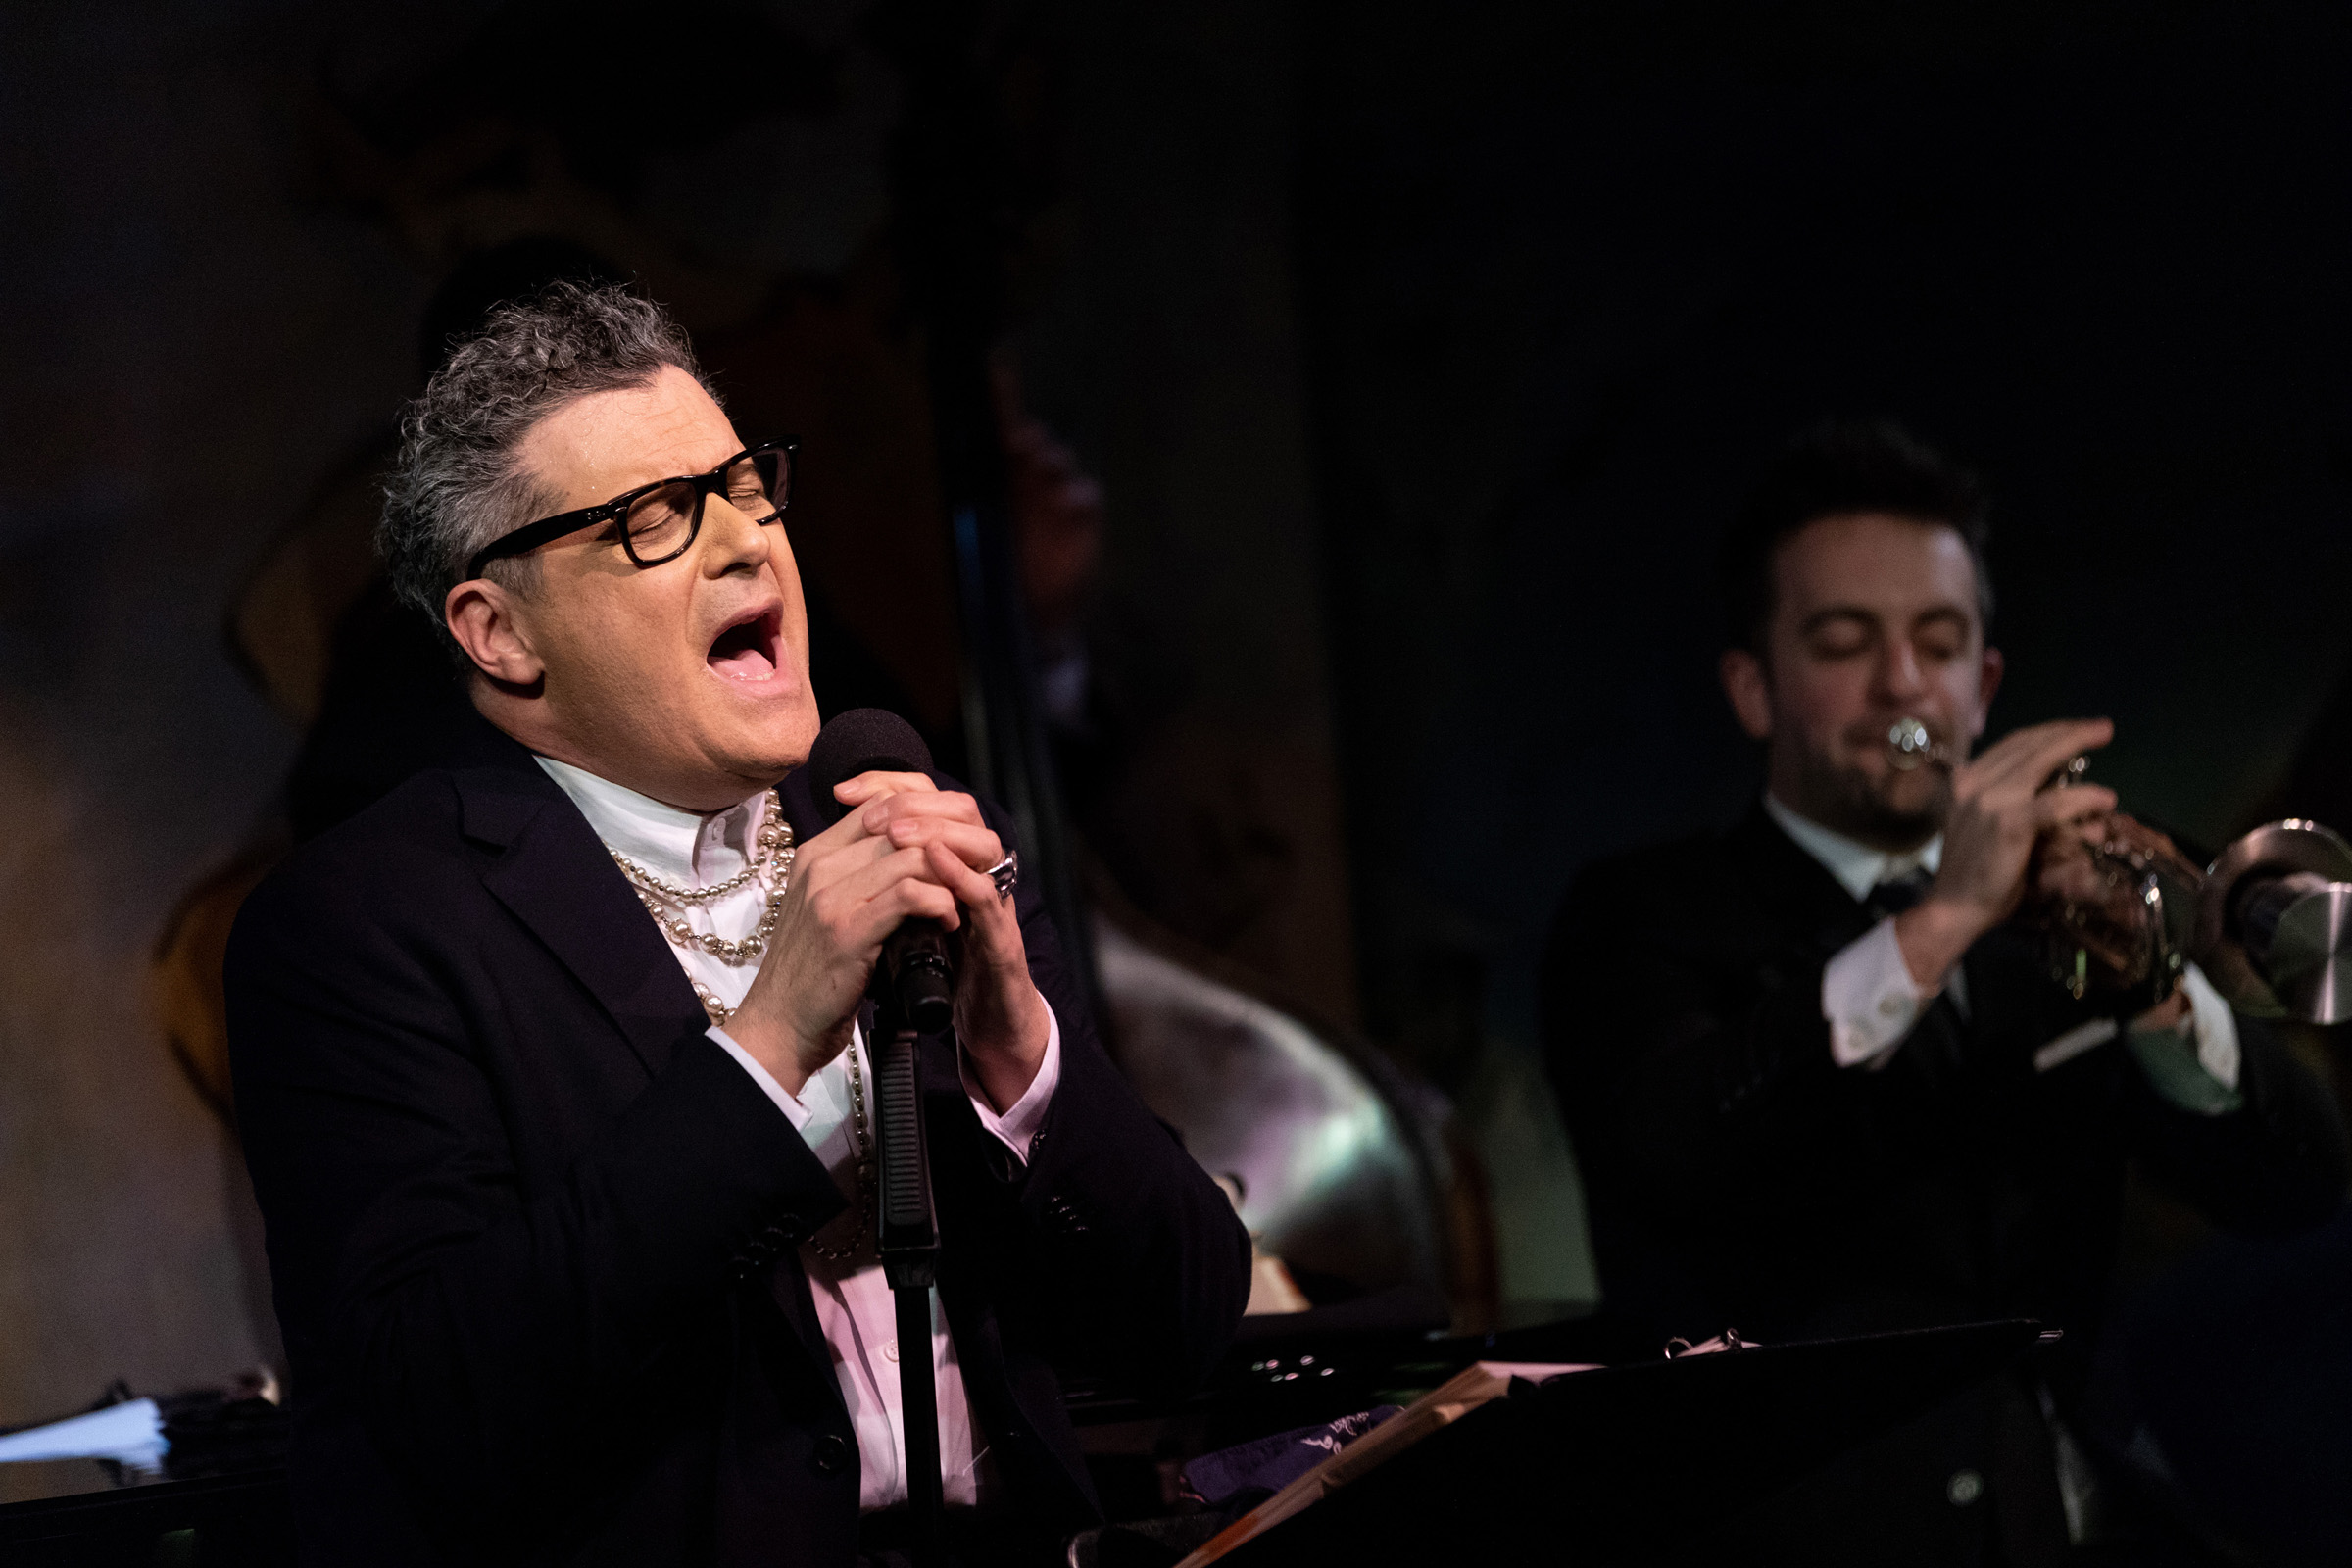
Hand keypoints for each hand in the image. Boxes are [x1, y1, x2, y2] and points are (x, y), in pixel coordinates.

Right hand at [721, 772, 1045, 1108]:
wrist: (779, 1027)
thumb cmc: (812, 973)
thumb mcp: (829, 911)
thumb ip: (859, 877)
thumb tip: (913, 852)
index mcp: (814, 854)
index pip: (880, 804)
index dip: (927, 816)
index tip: (955, 846)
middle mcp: (819, 865)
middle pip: (901, 823)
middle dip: (948, 844)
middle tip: (973, 870)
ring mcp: (829, 896)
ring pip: (911, 855)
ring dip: (949, 876)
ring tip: (962, 900)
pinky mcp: (847, 930)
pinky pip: (910, 895)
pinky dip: (941, 904)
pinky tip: (949, 924)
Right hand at [1895, 718, 2117, 990]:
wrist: (1955, 907)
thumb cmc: (1974, 872)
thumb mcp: (1983, 824)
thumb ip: (2008, 801)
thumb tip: (2058, 789)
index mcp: (1966, 780)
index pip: (2011, 743)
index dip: (2047, 732)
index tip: (2075, 728)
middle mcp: (1975, 783)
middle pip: (2028, 745)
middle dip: (2068, 731)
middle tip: (2102, 727)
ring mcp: (1990, 801)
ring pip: (2041, 761)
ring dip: (2077, 745)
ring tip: (2105, 740)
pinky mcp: (2010, 823)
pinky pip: (2055, 802)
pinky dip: (2084, 797)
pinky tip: (2105, 798)